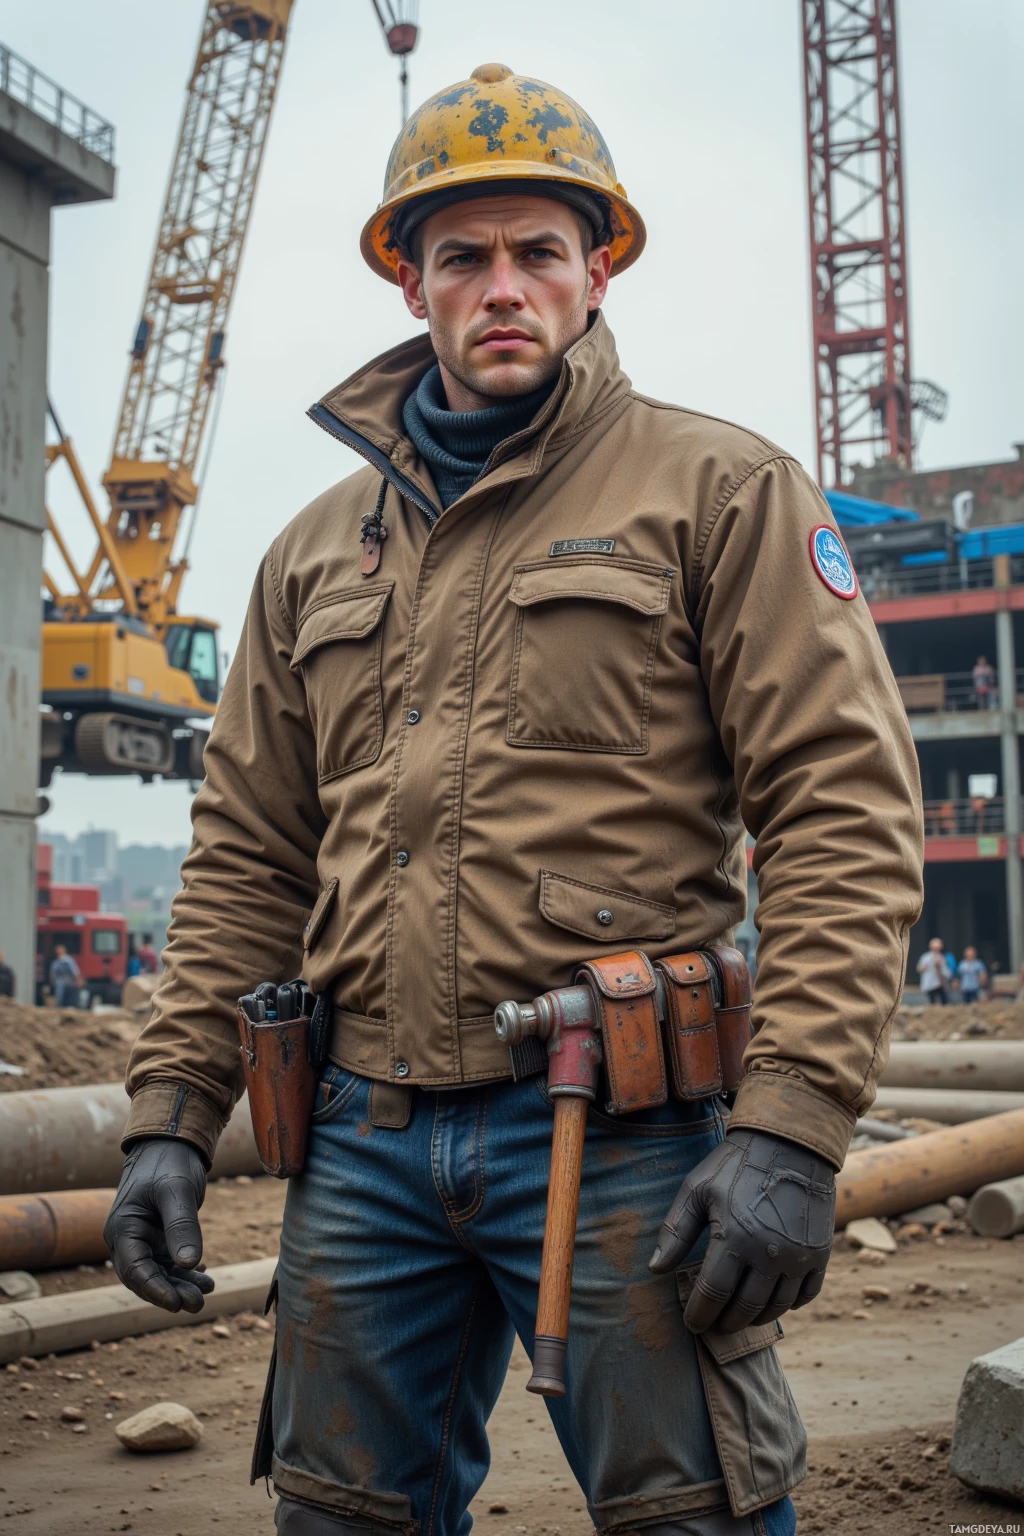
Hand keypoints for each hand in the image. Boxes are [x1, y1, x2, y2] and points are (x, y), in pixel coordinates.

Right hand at [104, 1137, 214, 1312]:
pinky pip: (168, 1262)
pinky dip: (185, 1271)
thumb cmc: (169, 1162)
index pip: (134, 1270)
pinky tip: (204, 1277)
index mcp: (122, 1228)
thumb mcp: (177, 1191)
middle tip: (197, 1304)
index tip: (176, 1304)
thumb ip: (182, 1225)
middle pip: (145, 1276)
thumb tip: (189, 1263)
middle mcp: (127, 1238)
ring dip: (180, 1284)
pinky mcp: (158, 1237)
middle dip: (170, 1292)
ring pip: (159, 1272)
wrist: (172, 1142)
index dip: (154, 1289)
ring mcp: (142, 1239)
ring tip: (206, 1292)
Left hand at [648, 1127, 835, 1333]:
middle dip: (725, 1323)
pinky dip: (788, 1306)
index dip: (699, 1315)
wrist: (790, 1142)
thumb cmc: (736, 1164)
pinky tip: (773, 1301)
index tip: (691, 1324)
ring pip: (776, 1308)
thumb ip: (675, 1231)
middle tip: (714, 1325)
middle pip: (744, 1309)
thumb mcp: (697, 1189)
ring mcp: (799, 1257)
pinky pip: (806, 1296)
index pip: (713, 1295)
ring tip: (739, 1317)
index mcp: (735, 1238)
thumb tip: (655, 1269)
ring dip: (755, 1319)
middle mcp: (770, 1254)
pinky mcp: (820, 1253)